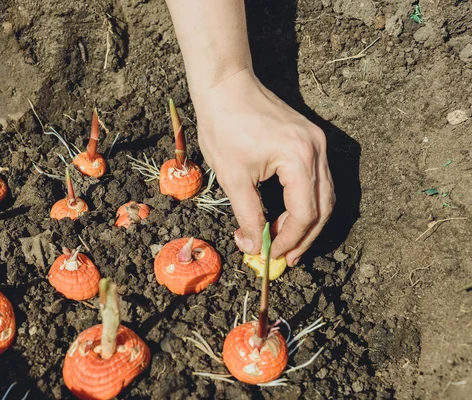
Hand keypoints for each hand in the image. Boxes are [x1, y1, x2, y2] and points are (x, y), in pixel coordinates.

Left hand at [192, 69, 334, 265]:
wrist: (226, 85)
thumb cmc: (223, 126)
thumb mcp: (233, 177)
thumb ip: (248, 215)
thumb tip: (254, 246)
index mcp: (300, 158)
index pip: (305, 213)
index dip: (289, 240)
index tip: (269, 254)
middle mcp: (317, 150)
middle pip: (323, 207)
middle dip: (304, 236)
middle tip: (285, 257)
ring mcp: (317, 142)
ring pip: (323, 195)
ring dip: (306, 221)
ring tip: (286, 242)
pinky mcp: (310, 139)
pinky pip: (316, 179)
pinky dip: (304, 201)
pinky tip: (287, 215)